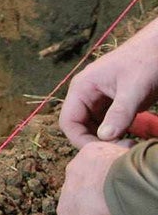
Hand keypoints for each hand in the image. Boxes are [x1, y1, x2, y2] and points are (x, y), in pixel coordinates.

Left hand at [59, 140, 133, 214]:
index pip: (98, 176)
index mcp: (94, 153)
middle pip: (89, 195)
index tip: (127, 205)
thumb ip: (133, 173)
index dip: (112, 194)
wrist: (130, 183)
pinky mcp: (67, 212)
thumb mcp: (138, 168)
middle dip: (107, 214)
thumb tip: (140, 168)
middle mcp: (77, 168)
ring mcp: (69, 190)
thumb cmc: (143, 174)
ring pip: (84, 213)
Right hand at [60, 18, 157, 145]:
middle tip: (120, 151)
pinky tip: (133, 139)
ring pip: (94, 128)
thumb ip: (119, 114)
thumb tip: (104, 139)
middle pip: (80, 127)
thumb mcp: (133, 90)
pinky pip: (109, 124)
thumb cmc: (145, 62)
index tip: (104, 152)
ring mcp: (100, 100)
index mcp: (82, 88)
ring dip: (107, 140)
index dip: (81, 140)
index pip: (68, 122)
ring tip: (128, 146)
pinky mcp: (114, 104)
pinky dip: (117, 134)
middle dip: (96, 142)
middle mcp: (86, 95)